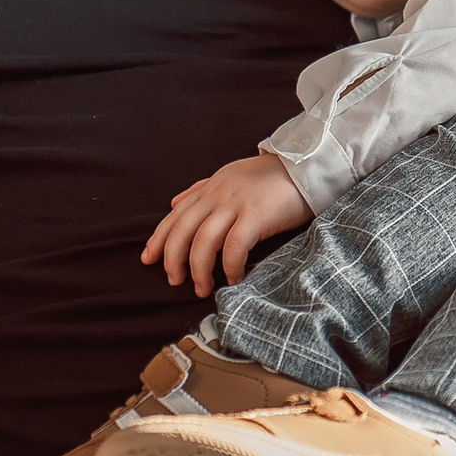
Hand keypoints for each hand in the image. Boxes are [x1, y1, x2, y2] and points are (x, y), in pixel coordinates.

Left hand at [139, 152, 312, 296]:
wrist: (306, 167)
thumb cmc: (271, 177)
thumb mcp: (230, 176)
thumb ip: (201, 190)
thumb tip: (174, 203)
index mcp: (210, 188)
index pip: (175, 215)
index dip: (159, 239)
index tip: (148, 259)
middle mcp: (217, 195)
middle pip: (182, 231)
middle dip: (173, 259)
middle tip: (174, 281)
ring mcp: (236, 205)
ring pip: (203, 242)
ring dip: (199, 270)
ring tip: (202, 288)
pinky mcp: (256, 216)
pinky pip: (234, 246)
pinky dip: (229, 266)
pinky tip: (233, 278)